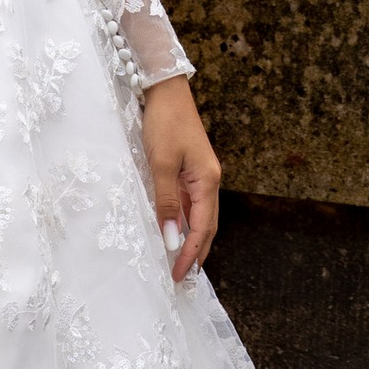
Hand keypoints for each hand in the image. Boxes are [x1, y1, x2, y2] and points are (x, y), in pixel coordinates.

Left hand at [141, 76, 220, 280]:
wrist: (165, 92)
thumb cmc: (164, 124)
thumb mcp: (160, 164)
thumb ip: (166, 202)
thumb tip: (171, 236)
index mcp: (207, 182)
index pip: (202, 228)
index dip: (191, 252)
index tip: (179, 273)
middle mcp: (208, 182)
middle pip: (207, 226)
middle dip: (196, 252)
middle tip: (182, 276)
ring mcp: (200, 176)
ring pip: (199, 216)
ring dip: (191, 240)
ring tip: (180, 262)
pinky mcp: (189, 171)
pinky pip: (189, 204)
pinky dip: (183, 222)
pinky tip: (174, 232)